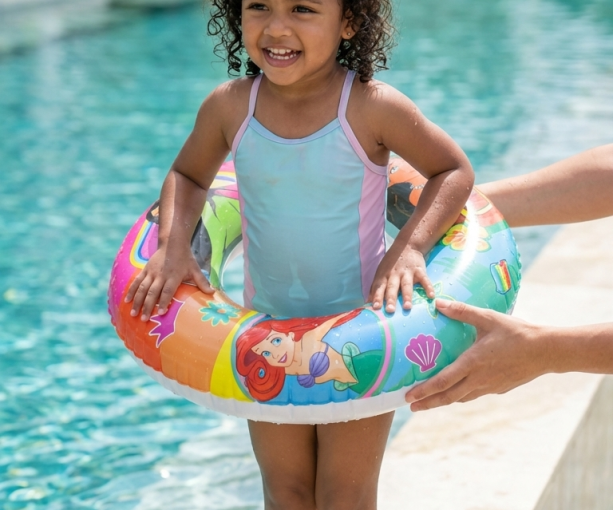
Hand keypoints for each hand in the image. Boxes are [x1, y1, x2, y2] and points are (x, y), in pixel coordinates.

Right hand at [124, 246, 212, 321]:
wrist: (172, 243)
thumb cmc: (186, 259)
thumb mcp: (195, 269)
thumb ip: (202, 282)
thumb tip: (213, 293)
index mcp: (173, 276)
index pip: (167, 291)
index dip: (164, 302)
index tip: (161, 313)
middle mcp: (161, 275)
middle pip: (152, 292)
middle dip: (148, 306)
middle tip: (144, 319)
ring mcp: (151, 272)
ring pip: (142, 288)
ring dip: (137, 302)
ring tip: (134, 314)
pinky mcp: (145, 270)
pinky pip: (136, 282)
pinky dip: (131, 291)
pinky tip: (126, 301)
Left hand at [369, 245, 434, 312]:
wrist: (407, 246)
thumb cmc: (391, 263)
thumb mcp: (381, 272)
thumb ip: (375, 287)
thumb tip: (367, 302)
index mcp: (384, 275)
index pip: (379, 287)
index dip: (377, 297)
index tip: (375, 308)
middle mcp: (394, 274)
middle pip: (392, 287)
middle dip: (390, 299)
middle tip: (390, 310)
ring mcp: (407, 272)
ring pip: (406, 284)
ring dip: (407, 295)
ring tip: (407, 307)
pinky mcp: (419, 270)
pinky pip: (424, 279)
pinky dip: (428, 287)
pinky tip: (431, 296)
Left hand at [404, 299, 546, 410]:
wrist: (546, 351)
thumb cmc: (516, 332)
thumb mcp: (488, 318)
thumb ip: (462, 311)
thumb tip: (438, 303)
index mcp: (473, 363)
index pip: (443, 382)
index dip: (425, 391)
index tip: (409, 398)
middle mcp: (479, 379)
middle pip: (448, 397)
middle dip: (428, 402)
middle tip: (411, 406)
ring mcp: (490, 386)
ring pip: (461, 398)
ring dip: (444, 401)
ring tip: (429, 402)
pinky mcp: (499, 388)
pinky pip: (474, 394)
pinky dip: (461, 395)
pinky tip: (457, 391)